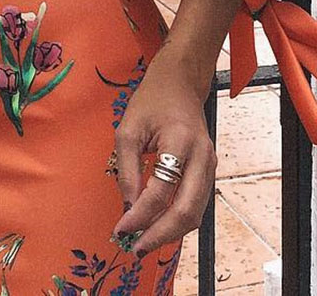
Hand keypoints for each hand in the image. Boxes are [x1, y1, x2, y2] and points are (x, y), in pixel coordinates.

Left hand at [109, 44, 217, 257]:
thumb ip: (127, 169)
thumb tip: (128, 208)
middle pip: (186, 211)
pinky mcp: (210, 171)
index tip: (120, 229)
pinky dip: (178, 220)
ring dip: (170, 232)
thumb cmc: (152, 101)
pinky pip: (197, 205)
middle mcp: (202, 157)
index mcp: (180, 141)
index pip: (160, 191)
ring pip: (196, 214)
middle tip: (135, 248)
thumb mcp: (129, 129)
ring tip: (144, 242)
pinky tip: (158, 226)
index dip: (139, 215)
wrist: (180, 82)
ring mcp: (211, 165)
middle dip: (160, 235)